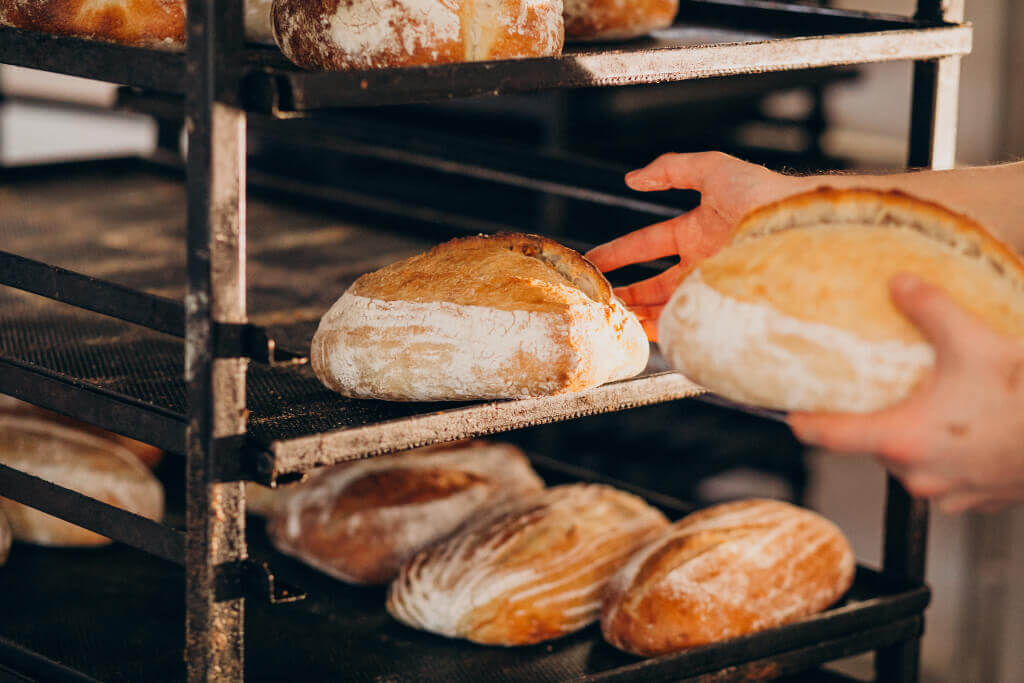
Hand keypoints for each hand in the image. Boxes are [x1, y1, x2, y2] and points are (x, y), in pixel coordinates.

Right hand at [586, 152, 803, 338]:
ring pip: (666, 306)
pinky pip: (688, 322)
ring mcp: (712, 286)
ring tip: (614, 321)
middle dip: (625, 291)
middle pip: (653, 283)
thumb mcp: (713, 170)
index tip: (593, 261)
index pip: (647, 243)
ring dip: (639, 313)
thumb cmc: (763, 194)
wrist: (800, 225)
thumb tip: (633, 179)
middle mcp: (702, 262)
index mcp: (696, 231)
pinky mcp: (723, 306)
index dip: (618, 252)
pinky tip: (642, 334)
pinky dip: (664, 330)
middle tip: (598, 300)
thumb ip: (672, 168)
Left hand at [789, 274, 1023, 513]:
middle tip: (885, 391)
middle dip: (876, 420)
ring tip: (936, 405)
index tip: (789, 414)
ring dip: (915, 438)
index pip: (830, 436)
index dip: (804, 423)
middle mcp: (919, 474)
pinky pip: (947, 477)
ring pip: (911, 464)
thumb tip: (899, 284)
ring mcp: (949, 492)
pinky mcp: (979, 500)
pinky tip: (969, 428)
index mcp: (902, 438)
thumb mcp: (971, 340)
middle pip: (873, 447)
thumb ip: (928, 308)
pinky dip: (949, 454)